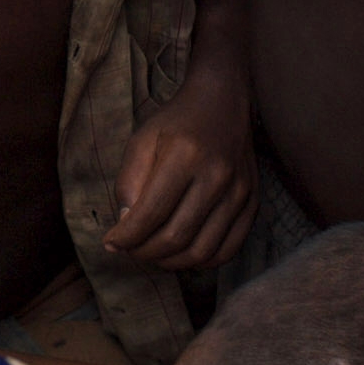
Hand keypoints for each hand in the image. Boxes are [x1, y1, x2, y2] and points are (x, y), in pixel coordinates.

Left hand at [107, 78, 255, 269]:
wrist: (222, 102)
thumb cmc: (175, 122)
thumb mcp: (141, 140)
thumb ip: (129, 183)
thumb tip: (126, 228)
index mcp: (184, 156)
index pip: (151, 214)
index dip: (126, 237)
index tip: (110, 243)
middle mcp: (216, 176)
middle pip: (176, 237)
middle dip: (144, 253)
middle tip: (130, 250)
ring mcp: (239, 192)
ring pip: (202, 251)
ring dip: (171, 263)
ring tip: (153, 254)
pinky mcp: (253, 203)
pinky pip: (228, 250)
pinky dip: (202, 262)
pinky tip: (182, 253)